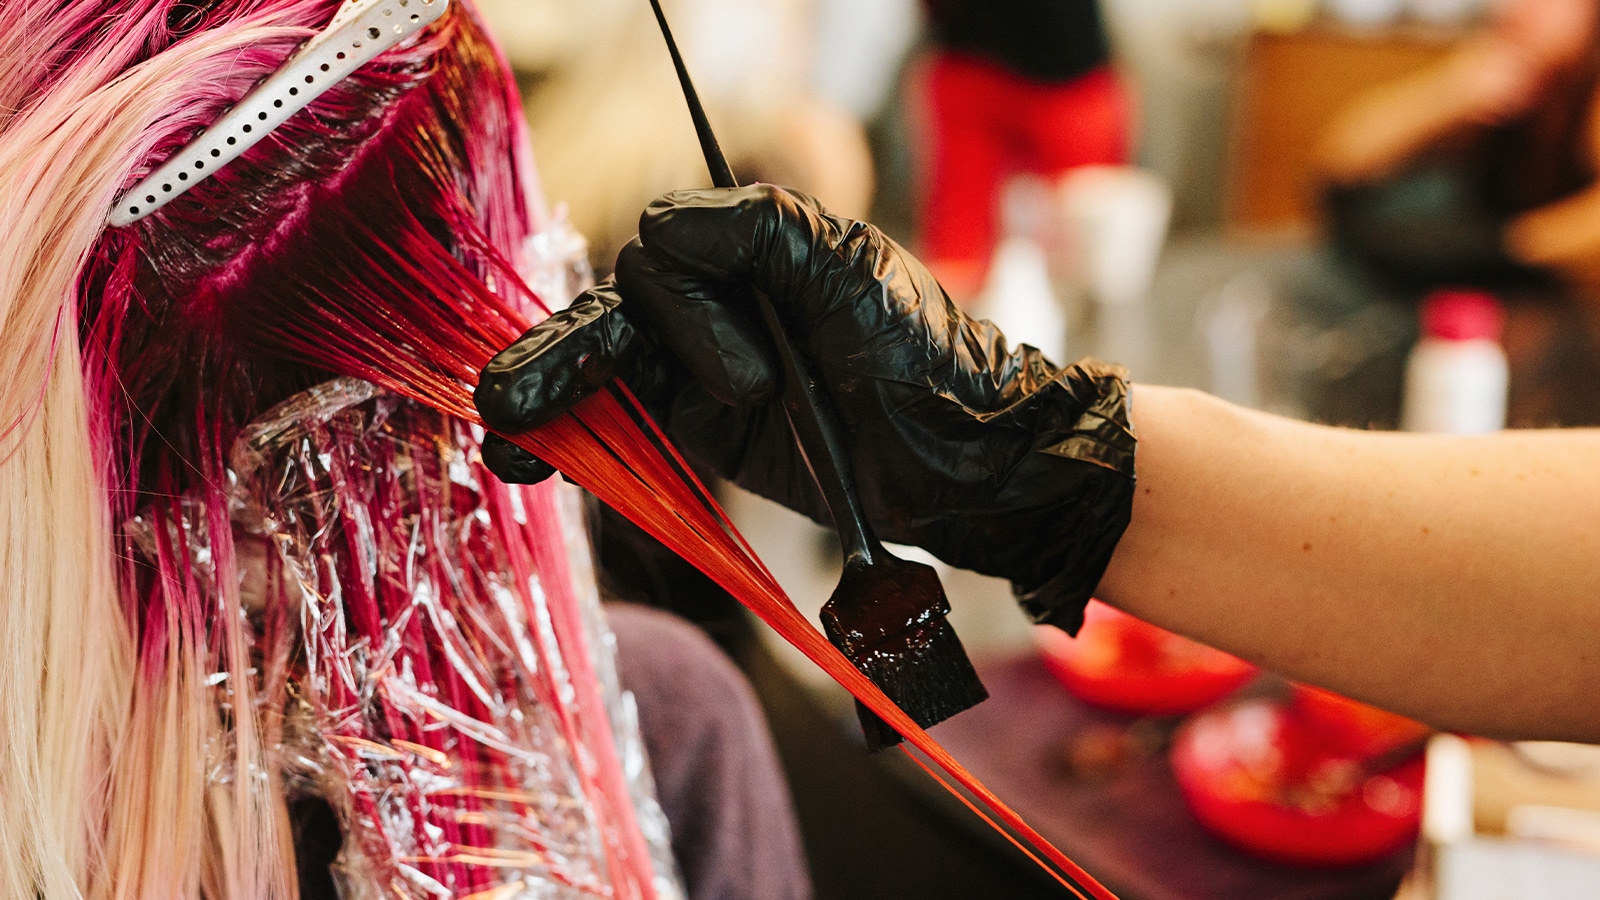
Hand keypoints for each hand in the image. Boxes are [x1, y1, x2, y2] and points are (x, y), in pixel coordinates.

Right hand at [475, 185, 1136, 631]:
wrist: (966, 459)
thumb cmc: (925, 353)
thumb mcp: (854, 269)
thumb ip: (763, 229)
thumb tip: (659, 220)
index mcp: (748, 248)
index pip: (663, 256)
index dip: (691, 317)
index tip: (759, 382)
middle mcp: (716, 302)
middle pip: (615, 312)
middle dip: (569, 358)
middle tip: (511, 400)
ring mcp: (701, 369)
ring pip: (603, 367)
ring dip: (549, 394)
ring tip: (502, 429)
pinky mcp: (698, 433)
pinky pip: (622, 424)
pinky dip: (571, 438)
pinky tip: (524, 459)